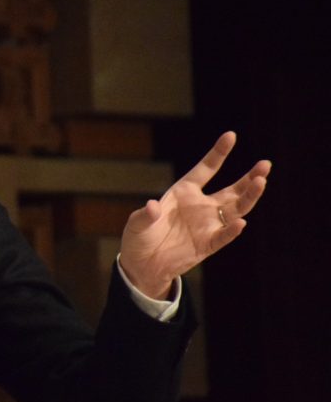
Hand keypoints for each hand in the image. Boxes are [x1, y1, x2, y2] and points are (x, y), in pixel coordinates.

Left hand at [119, 131, 270, 298]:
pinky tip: (241, 222)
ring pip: (235, 209)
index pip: (206, 169)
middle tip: (265, 164)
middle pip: (231, 189)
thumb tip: (152, 206)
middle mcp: (200, 206)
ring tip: (261, 182)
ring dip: (248, 197)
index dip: (218, 153)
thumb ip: (146, 214)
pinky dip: (231, 230)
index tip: (231, 135)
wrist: (141, 265)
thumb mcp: (137, 223)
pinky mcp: (207, 245)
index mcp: (184, 192)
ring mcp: (206, 225)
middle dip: (249, 177)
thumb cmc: (139, 238)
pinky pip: (223, 235)